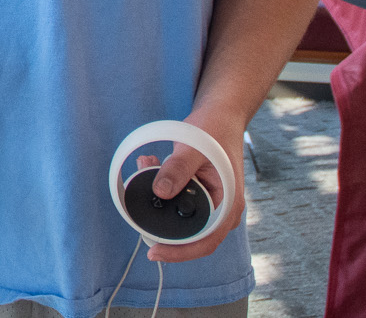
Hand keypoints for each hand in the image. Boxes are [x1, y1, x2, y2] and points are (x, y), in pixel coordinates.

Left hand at [136, 113, 244, 261]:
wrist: (221, 114)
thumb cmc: (214, 130)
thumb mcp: (194, 148)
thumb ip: (177, 169)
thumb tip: (160, 192)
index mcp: (228, 205)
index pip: (205, 241)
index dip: (180, 252)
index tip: (155, 252)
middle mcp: (221, 209)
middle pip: (190, 233)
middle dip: (160, 222)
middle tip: (137, 211)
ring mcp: (210, 201)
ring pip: (179, 214)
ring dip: (157, 199)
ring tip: (143, 170)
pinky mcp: (197, 191)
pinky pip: (176, 198)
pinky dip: (160, 186)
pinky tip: (149, 165)